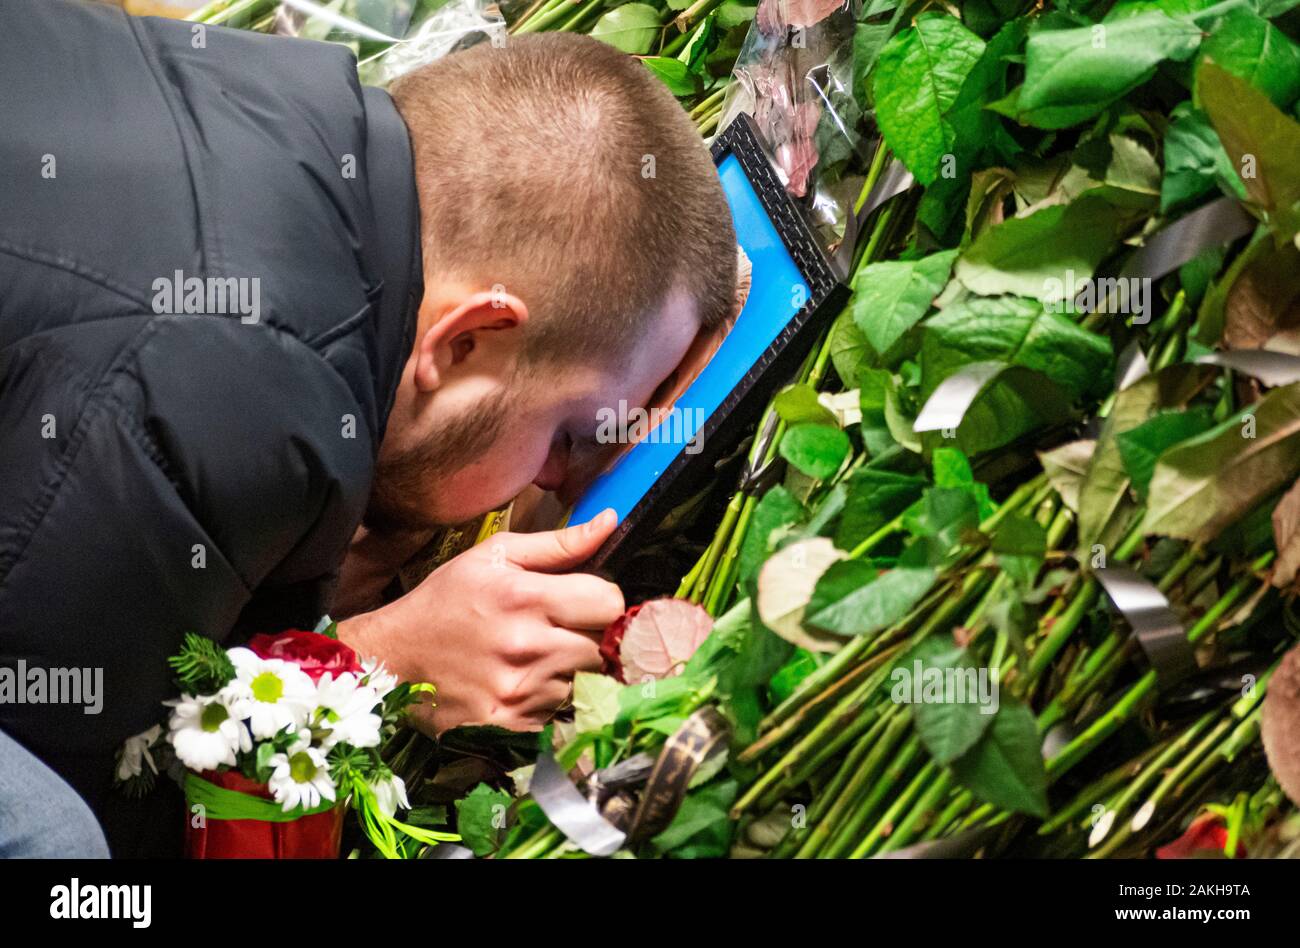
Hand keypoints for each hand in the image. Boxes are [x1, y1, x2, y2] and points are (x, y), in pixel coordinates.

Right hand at [338, 509, 623, 733]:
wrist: (392, 660)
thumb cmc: (446, 601)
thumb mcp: (493, 557)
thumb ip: (557, 544)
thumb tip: (610, 522)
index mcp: (526, 597)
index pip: (610, 603)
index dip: (604, 601)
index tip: (586, 603)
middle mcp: (528, 646)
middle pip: (604, 647)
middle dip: (590, 637)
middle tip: (560, 631)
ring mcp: (520, 691)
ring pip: (584, 682)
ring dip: (570, 671)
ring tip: (536, 658)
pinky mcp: (511, 726)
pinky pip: (560, 713)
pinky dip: (549, 700)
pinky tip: (523, 684)